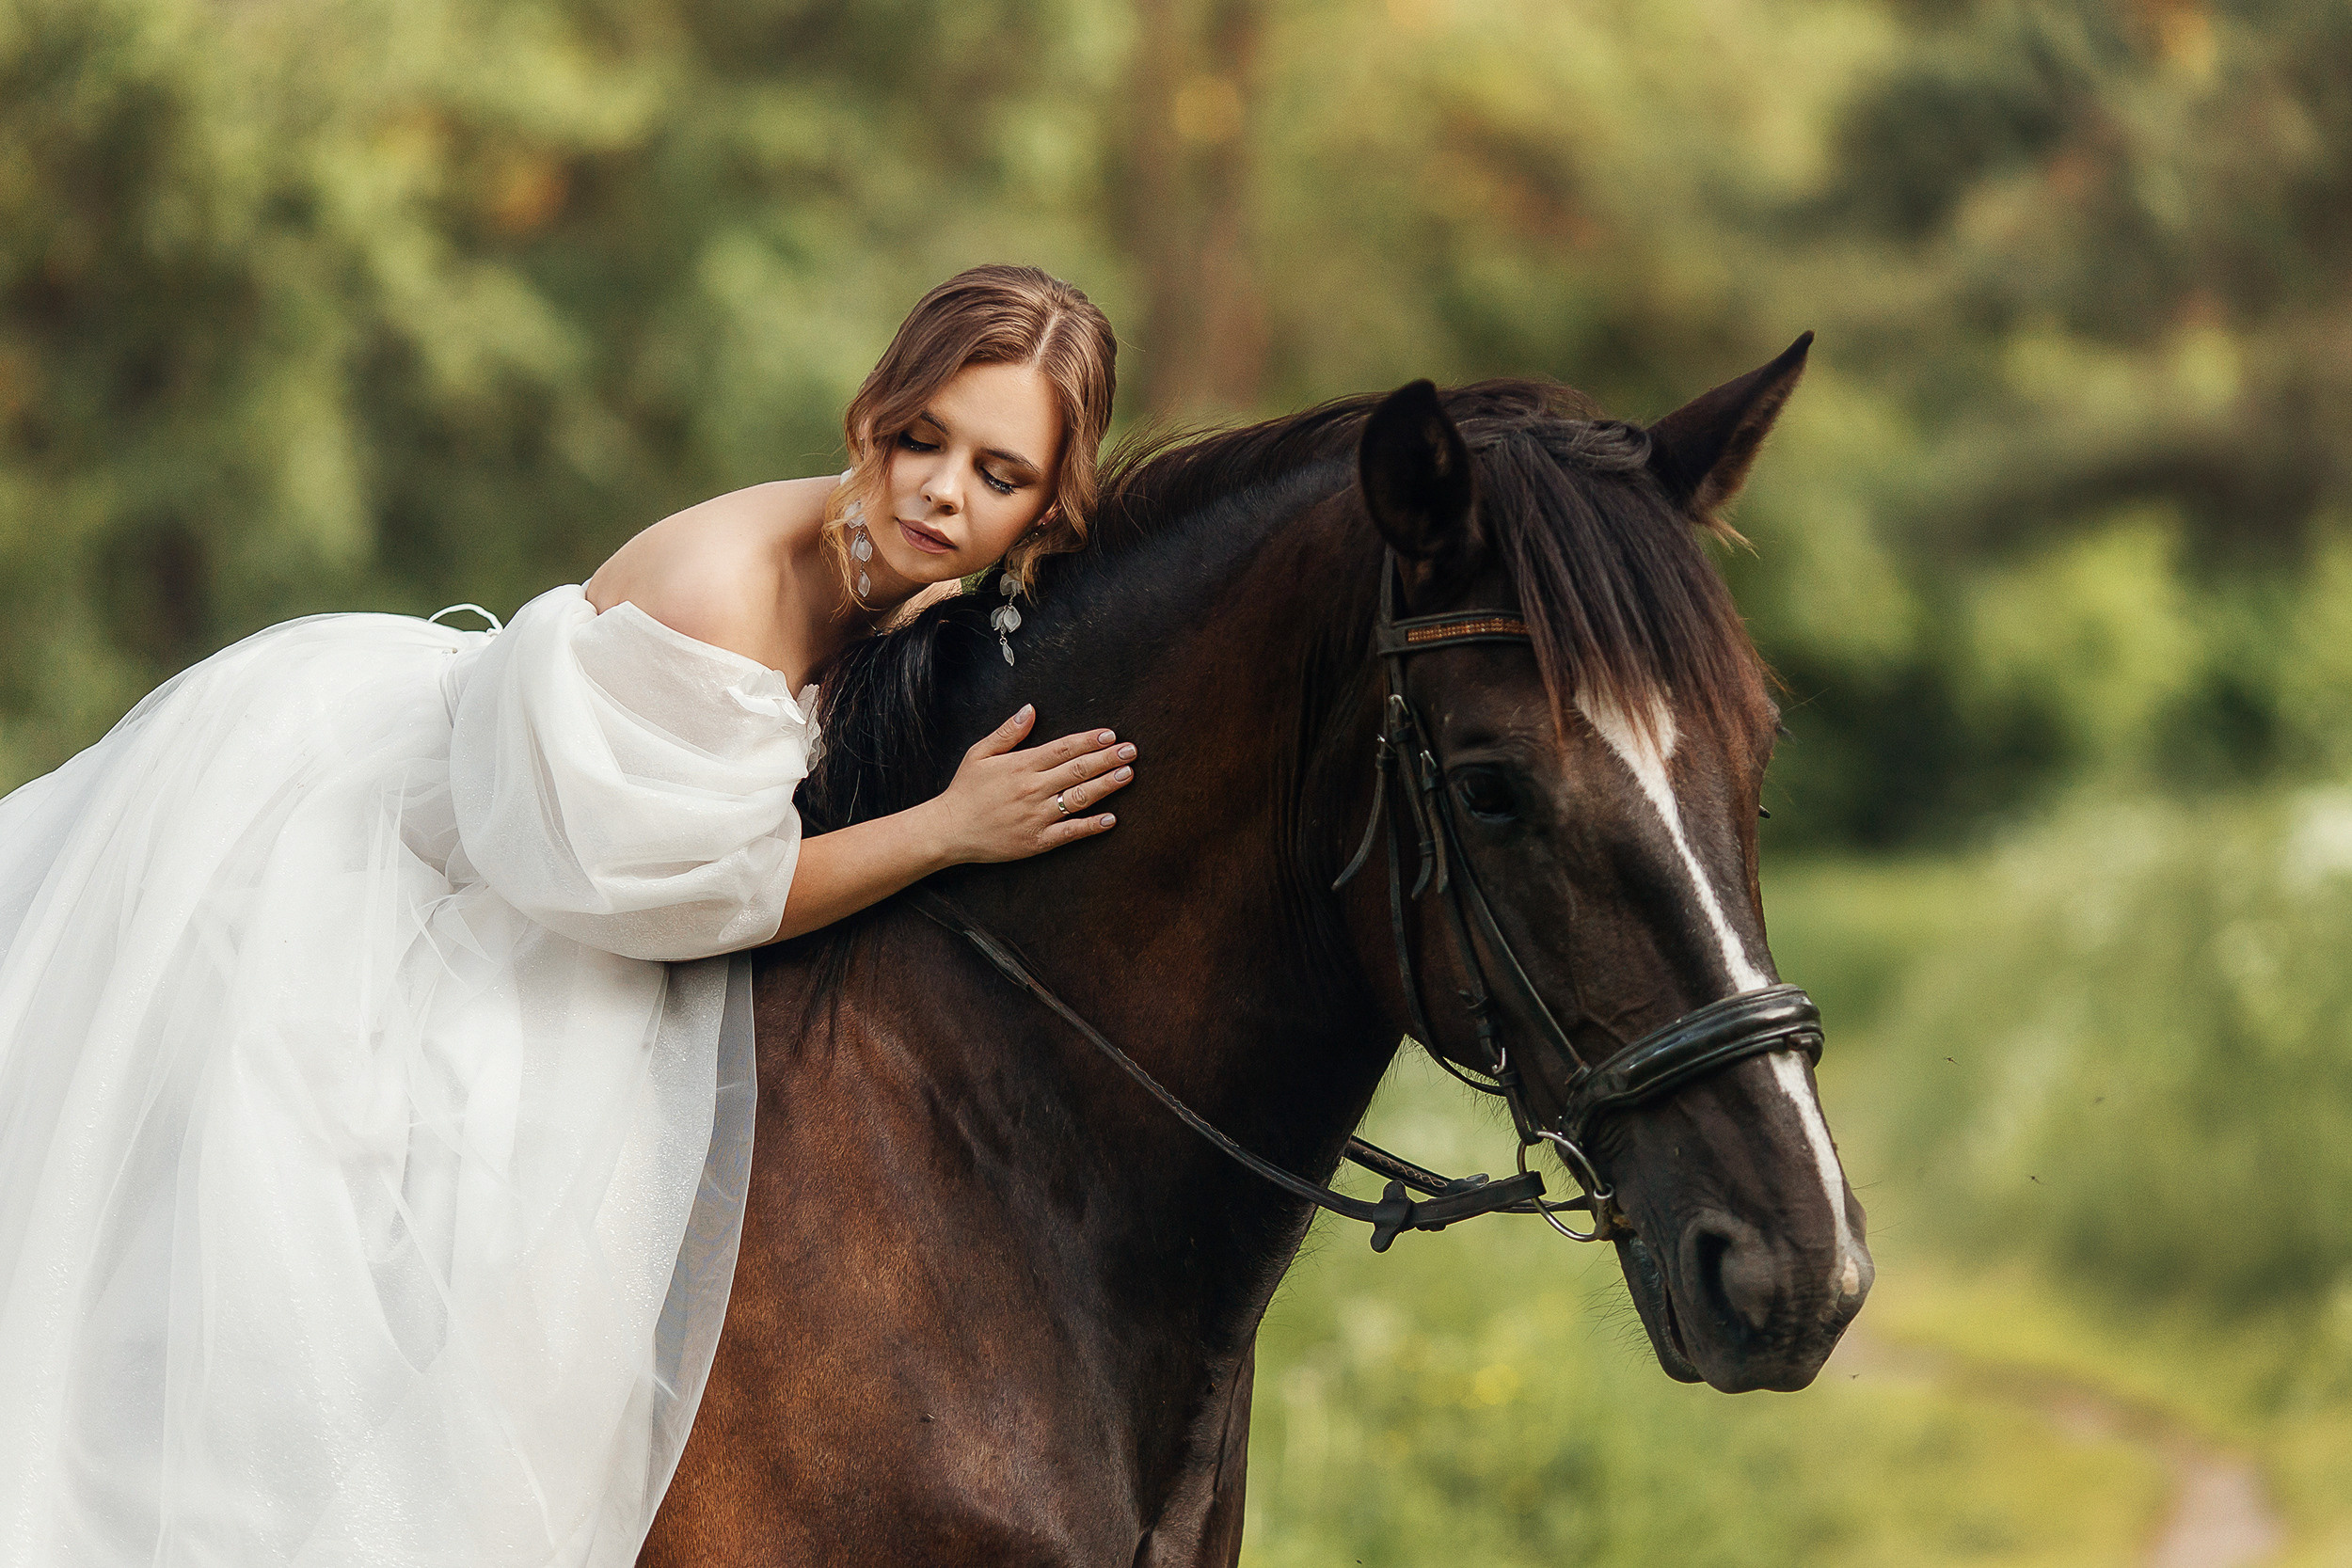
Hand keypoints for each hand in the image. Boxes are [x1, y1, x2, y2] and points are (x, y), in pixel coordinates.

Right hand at [924, 705, 1135, 863]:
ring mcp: (1037, 816)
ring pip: (1079, 798)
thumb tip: (1030, 709)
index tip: (1111, 734)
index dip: (1090, 740)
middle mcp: (1033, 788)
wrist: (948, 830)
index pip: (1064, 748)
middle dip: (1108, 758)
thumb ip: (1007, 733)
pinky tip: (1110, 819)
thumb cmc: (964, 790)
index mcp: (1021, 765)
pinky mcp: (1037, 840)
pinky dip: (1091, 826)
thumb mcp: (979, 754)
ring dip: (1106, 785)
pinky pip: (1069, 833)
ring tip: (1128, 775)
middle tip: (1131, 750)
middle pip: (1078, 770)